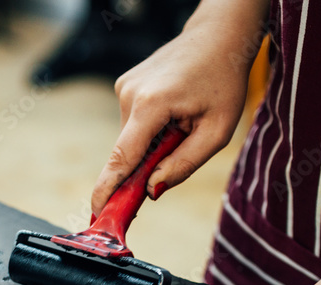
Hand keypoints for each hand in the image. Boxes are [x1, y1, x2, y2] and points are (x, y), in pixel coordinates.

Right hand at [90, 0, 268, 214]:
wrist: (218, 37)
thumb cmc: (223, 81)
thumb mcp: (216, 131)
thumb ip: (184, 164)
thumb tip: (153, 190)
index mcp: (151, 105)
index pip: (122, 157)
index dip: (108, 189)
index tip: (97, 212)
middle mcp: (130, 95)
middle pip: (129, 152)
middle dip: (147, 165)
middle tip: (179, 152)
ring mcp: (124, 87)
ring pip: (132, 139)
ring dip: (153, 144)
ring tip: (183, 122)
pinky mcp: (124, 86)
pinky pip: (134, 124)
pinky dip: (150, 130)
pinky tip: (173, 113)